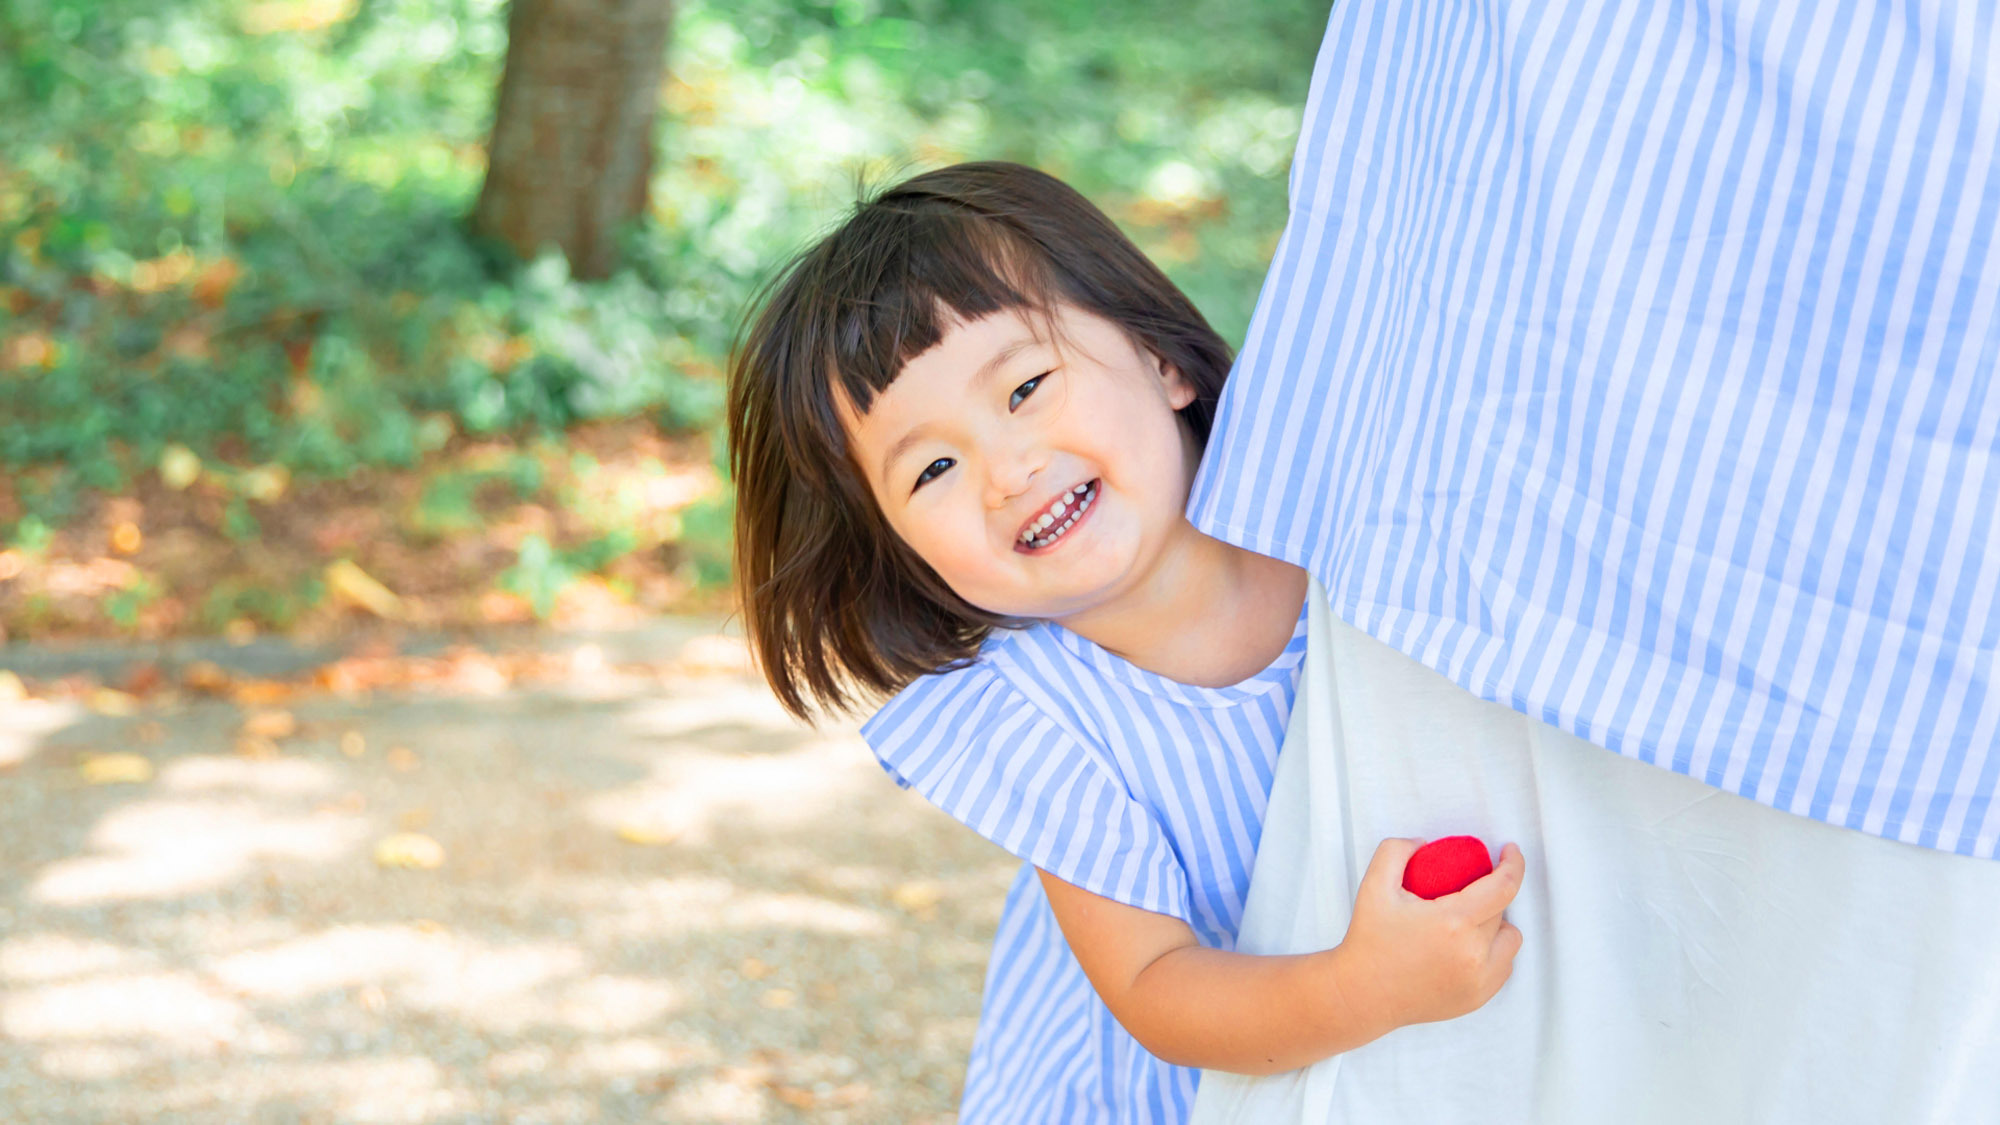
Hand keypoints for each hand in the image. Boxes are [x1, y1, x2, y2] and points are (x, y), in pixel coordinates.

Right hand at [1333, 837, 1524, 1036]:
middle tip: (1461, 893)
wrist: (1363, 994)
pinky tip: (1468, 947)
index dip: (1513, 863)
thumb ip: (1396, 850)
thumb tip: (1424, 844)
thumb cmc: (1369, 941)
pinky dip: (1493, 952)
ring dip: (1496, 925)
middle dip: (1488, 894)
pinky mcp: (1478, 998)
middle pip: (1501, 910)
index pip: (1503, 887)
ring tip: (1468, 922)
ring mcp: (1479, 980)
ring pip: (1510, 940)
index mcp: (1453, 923)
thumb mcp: (1374, 885)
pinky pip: (1503, 966)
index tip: (1509, 851)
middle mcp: (1473, 954)